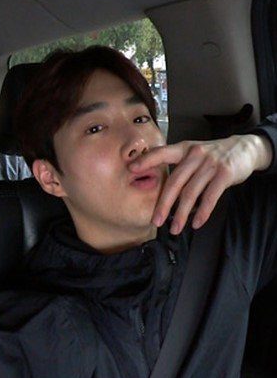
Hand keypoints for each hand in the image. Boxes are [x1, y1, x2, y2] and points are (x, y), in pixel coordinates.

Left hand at [129, 134, 272, 234]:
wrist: (245, 148)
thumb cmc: (213, 155)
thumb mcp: (193, 153)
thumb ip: (178, 165)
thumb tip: (160, 188)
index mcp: (184, 149)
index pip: (162, 153)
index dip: (147, 160)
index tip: (131, 169)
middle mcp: (195, 155)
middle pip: (175, 182)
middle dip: (163, 204)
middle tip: (155, 221)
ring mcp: (211, 164)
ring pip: (191, 193)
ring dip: (182, 214)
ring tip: (175, 228)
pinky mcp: (225, 174)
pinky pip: (211, 197)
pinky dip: (203, 212)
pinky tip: (196, 223)